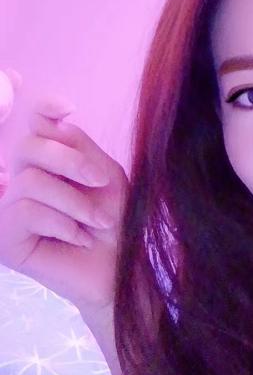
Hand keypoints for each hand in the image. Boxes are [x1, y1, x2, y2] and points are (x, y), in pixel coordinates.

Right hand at [0, 95, 128, 316]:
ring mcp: (9, 208)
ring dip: (74, 202)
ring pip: (30, 182)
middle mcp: (21, 179)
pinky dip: (61, 223)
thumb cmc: (113, 220)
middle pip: (28, 147)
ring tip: (96, 222)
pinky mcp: (5, 238)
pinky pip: (25, 212)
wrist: (120, 266)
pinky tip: (78, 238)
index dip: (43, 108)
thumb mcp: (102, 174)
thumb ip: (75, 144)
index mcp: (46, 161)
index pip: (33, 123)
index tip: (68, 109)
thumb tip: (49, 117)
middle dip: (71, 162)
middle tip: (102, 182)